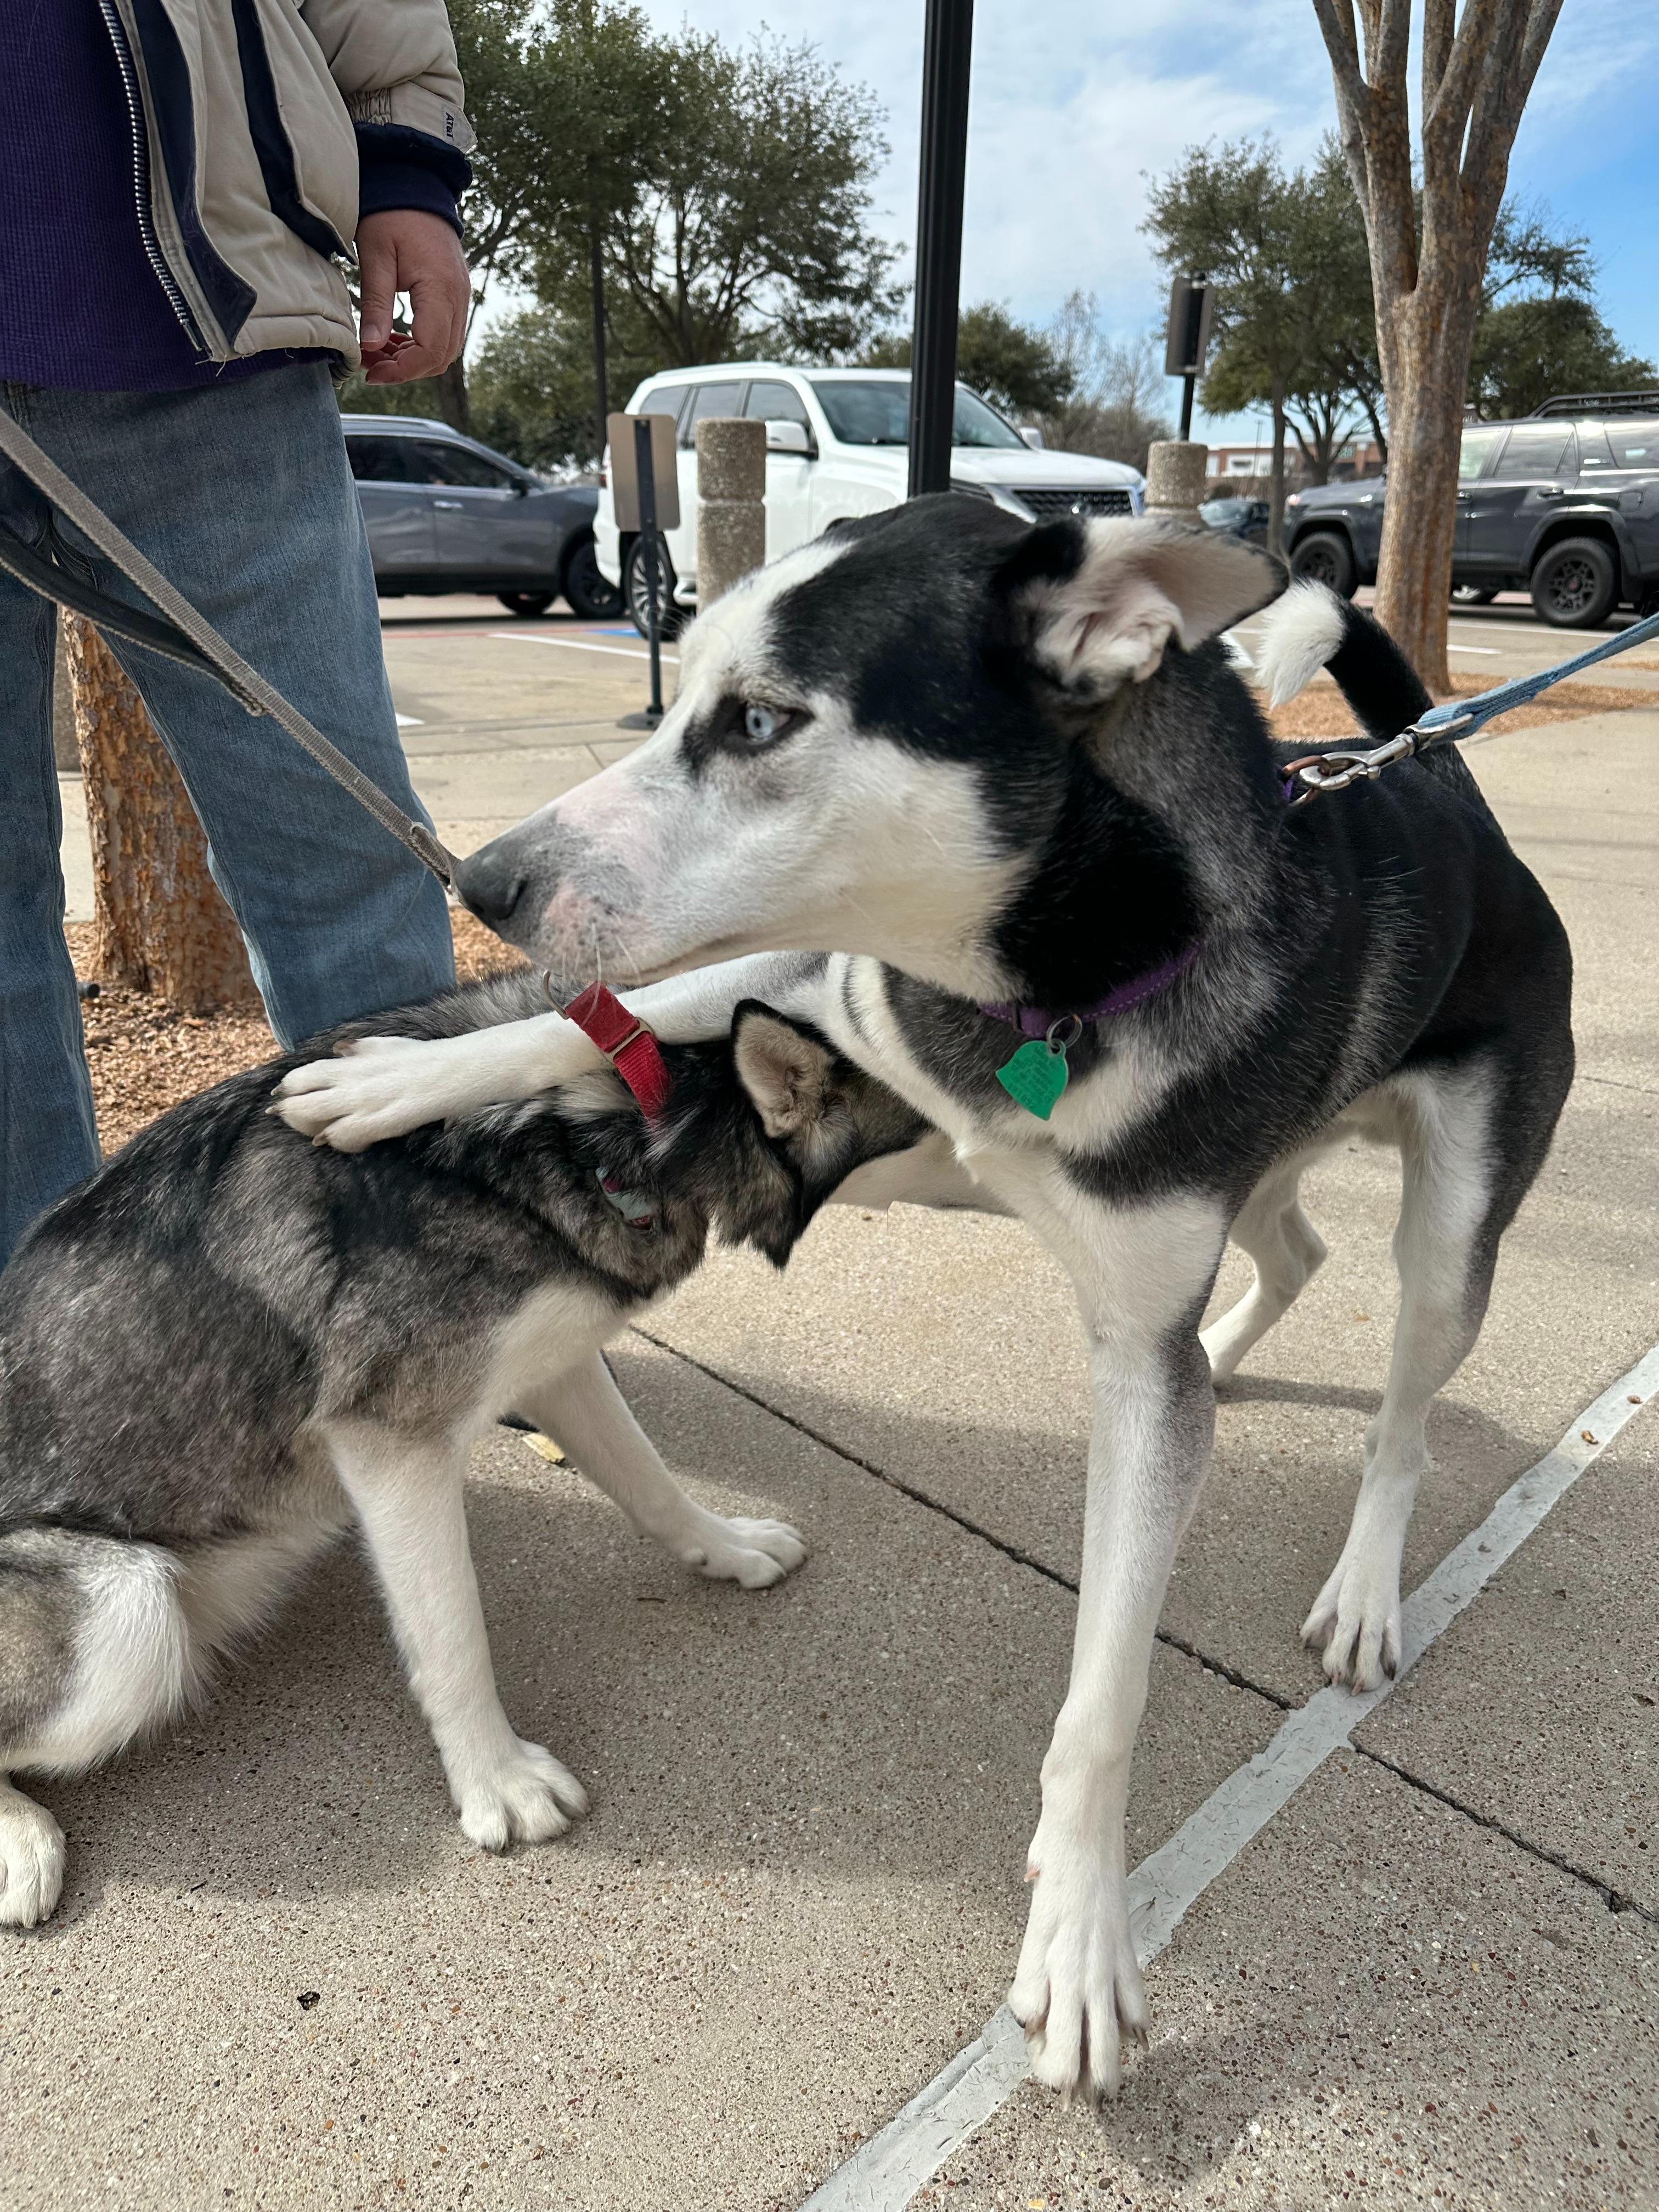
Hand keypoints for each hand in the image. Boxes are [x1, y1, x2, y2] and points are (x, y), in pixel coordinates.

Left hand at [355, 208, 469, 382]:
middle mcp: (458, 298)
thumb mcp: (375, 257)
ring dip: (413, 360)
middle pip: (442, 357)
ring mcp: (461, 297)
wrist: (415, 186)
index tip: (371, 372)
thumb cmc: (392, 215)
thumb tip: (370, 347)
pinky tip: (392, 339)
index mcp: (440, 289)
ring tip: (377, 353)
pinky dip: (420, 345)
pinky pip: (445, 333)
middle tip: (369, 365)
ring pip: (445, 350)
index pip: (430, 350)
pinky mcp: (455, 295)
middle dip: (406, 369)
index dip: (402, 370)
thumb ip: (375, 304)